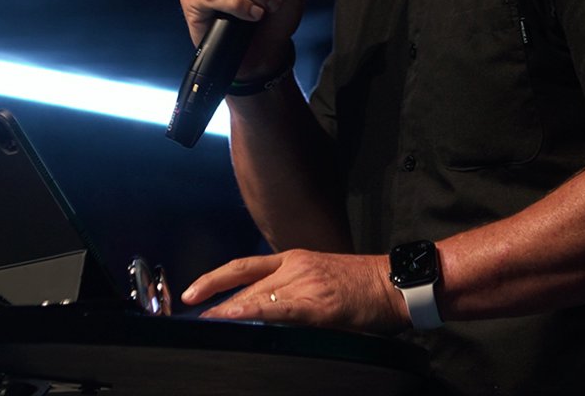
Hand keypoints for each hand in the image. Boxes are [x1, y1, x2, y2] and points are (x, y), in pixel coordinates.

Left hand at [182, 249, 409, 333]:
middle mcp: (295, 265)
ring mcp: (305, 282)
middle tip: (189, 317)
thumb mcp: (322, 280)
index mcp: (295, 258)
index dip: (215, 279)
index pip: (245, 266)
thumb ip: (294, 292)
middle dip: (214, 301)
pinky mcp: (318, 303)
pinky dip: (253, 313)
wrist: (394, 283)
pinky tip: (236, 319)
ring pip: (255, 294)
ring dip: (226, 312)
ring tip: (204, 325)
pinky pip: (279, 308)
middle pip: (244, 280)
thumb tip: (267, 315)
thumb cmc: (363, 287)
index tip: (192, 294)